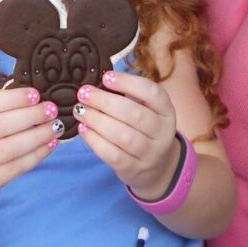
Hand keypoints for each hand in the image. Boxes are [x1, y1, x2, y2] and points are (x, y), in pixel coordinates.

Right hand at [0, 87, 63, 194]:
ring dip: (37, 137)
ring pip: (8, 149)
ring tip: (55, 127)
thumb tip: (40, 99)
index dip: (13, 99)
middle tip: (51, 110)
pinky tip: (51, 144)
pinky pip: (15, 167)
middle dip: (29, 117)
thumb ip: (8, 104)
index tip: (36, 95)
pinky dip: (37, 155)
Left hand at [75, 72, 180, 199]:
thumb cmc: (144, 129)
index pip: (152, 93)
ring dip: (97, 121)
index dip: (128, 83)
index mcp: (166, 111)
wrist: (156, 167)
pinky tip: (83, 130)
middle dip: (105, 101)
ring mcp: (150, 153)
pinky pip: (113, 155)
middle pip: (134, 114)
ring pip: (123, 136)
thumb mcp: (146, 110)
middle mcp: (163, 132)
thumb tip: (98, 84)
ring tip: (80, 111)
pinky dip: (95, 141)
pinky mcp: (134, 169)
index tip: (106, 77)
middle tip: (84, 93)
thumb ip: (129, 95)